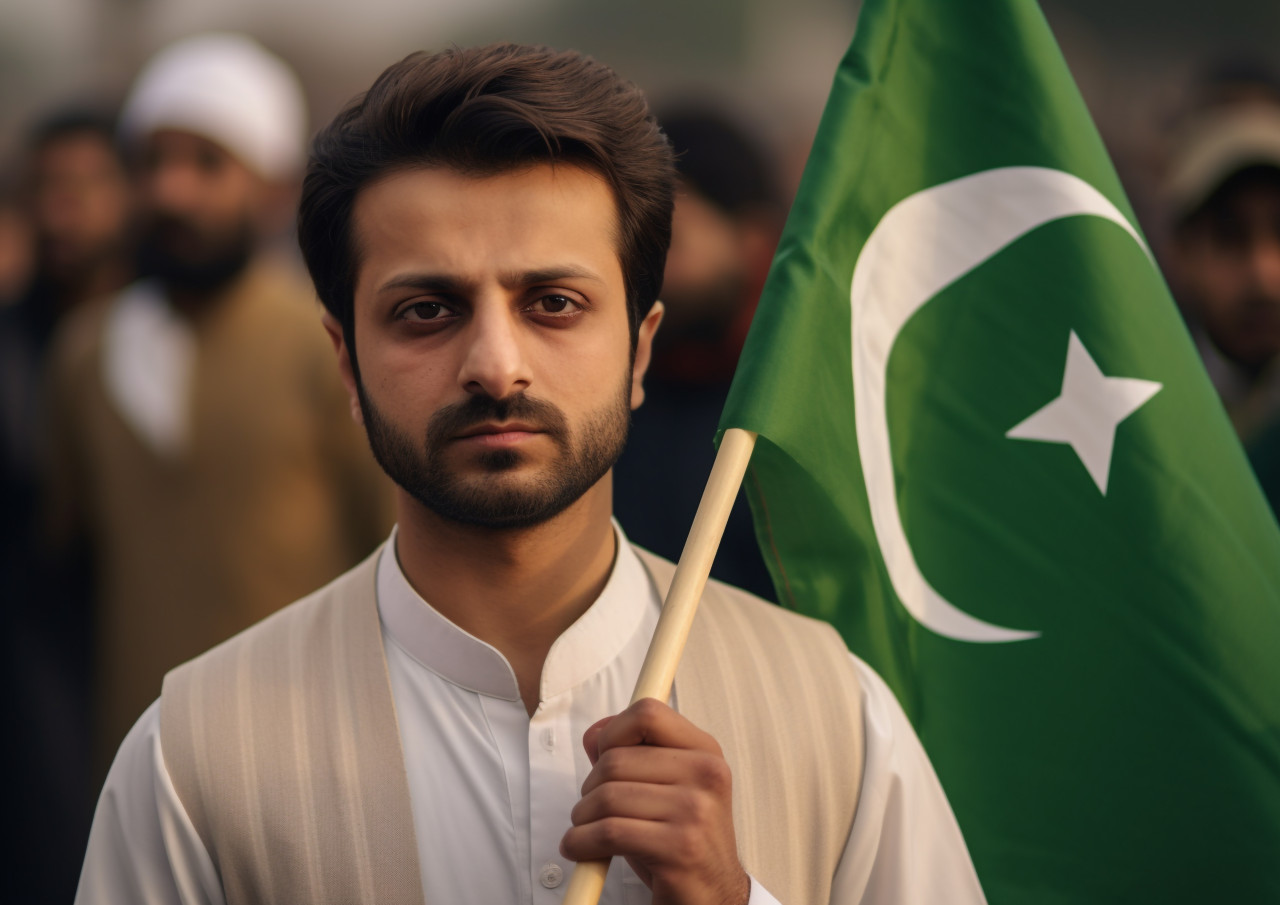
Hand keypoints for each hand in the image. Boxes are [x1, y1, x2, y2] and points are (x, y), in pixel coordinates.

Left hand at [560, 697, 750, 904]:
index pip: (648, 713)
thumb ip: (631, 757)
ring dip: (582, 818)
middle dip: (589, 788)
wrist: (715, 897)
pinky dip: (582, 842)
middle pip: (616, 759)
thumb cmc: (682, 843)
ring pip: (608, 797)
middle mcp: (707, 775)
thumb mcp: (662, 792)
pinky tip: (581, 849)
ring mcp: (696, 811)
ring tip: (585, 831)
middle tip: (589, 810)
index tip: (602, 757)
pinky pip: (609, 832)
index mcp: (705, 752)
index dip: (613, 731)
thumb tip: (595, 732)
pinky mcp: (680, 847)